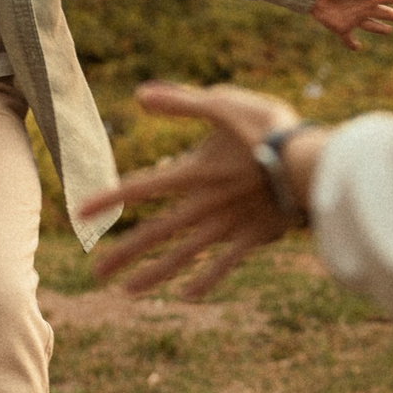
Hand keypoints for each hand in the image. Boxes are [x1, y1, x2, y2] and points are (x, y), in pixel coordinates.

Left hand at [80, 82, 308, 298]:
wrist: (314, 165)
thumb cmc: (269, 129)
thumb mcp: (224, 104)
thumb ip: (182, 103)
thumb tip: (139, 96)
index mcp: (194, 174)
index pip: (142, 188)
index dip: (110, 199)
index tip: (79, 213)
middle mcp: (204, 205)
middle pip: (157, 233)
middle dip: (125, 254)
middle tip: (96, 274)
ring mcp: (228, 225)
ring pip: (184, 255)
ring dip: (155, 274)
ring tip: (128, 292)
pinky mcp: (254, 237)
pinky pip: (225, 264)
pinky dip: (206, 280)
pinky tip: (188, 296)